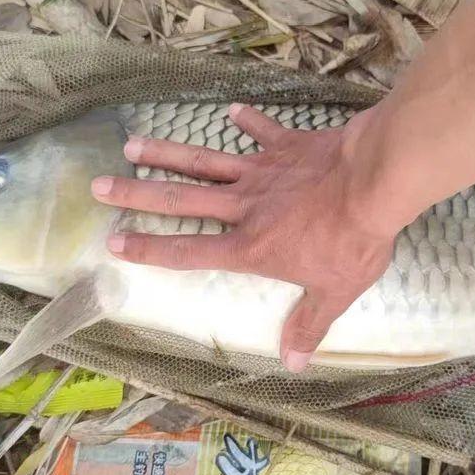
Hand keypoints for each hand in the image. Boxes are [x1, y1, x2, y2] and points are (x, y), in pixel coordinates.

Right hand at [90, 104, 397, 371]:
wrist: (374, 181)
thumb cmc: (353, 241)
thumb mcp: (334, 292)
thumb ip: (309, 324)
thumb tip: (293, 363)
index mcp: (251, 245)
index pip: (188, 251)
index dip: (150, 248)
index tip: (115, 241)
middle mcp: (246, 206)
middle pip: (181, 199)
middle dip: (137, 194)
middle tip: (100, 185)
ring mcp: (263, 171)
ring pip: (205, 161)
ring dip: (169, 153)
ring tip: (133, 144)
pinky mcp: (286, 145)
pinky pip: (262, 130)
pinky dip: (248, 121)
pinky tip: (233, 111)